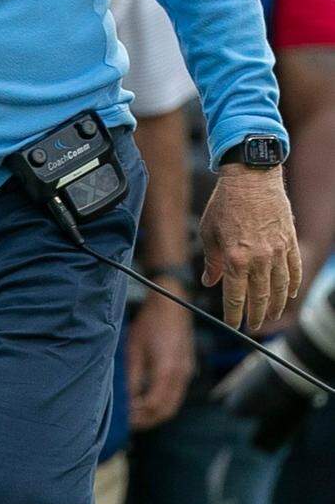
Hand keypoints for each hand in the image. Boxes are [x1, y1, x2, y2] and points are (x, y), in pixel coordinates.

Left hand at [126, 289, 195, 429]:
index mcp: (167, 370)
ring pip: (173, 404)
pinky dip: (163, 403)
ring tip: (136, 415)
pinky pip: (176, 394)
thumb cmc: (150, 321)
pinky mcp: (186, 368)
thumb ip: (133, 375)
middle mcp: (181, 374)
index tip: (124, 419)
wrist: (171, 303)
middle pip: (166, 410)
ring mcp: (187, 372)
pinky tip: (147, 400)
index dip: (139, 415)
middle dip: (148, 420)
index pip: (154, 405)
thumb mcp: (134, 347)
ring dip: (156, 414)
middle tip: (129, 423)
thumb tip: (127, 399)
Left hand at [199, 165, 301, 328]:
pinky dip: (292, 285)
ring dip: (275, 305)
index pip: (235, 295)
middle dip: (256, 315)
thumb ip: (211, 261)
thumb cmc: (224, 203)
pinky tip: (289, 295)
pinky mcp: (289, 242)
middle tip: (253, 326)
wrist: (251, 178)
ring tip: (271, 316)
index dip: (233, 313)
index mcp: (234, 257)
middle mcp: (258, 258)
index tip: (232, 324)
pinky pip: (294, 270)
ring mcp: (277, 251)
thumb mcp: (209, 232)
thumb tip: (209, 282)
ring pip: (279, 288)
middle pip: (259, 296)